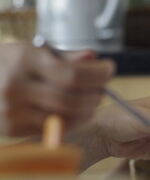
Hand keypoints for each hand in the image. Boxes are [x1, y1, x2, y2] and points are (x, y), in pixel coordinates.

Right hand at [0, 42, 114, 135]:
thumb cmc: (12, 61)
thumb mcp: (36, 50)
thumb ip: (67, 56)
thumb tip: (93, 57)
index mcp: (24, 61)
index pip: (72, 74)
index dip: (97, 73)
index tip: (109, 69)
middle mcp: (16, 87)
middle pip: (71, 99)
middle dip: (95, 94)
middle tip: (103, 87)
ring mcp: (11, 112)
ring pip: (64, 118)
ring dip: (87, 110)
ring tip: (93, 99)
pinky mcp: (11, 129)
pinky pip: (51, 128)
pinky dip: (72, 121)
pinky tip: (77, 111)